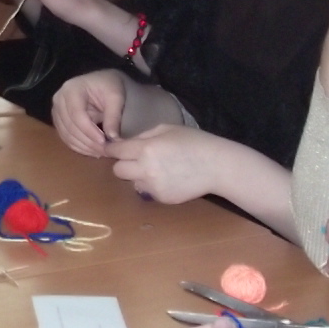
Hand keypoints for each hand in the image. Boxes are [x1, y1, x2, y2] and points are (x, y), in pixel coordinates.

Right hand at [51, 70, 127, 155]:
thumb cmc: (109, 86)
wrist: (101, 82)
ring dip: (84, 147)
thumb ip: (114, 116)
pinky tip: (92, 151)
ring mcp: (56, 111)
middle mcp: (59, 100)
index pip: (77, 115)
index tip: (104, 142)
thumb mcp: (116, 97)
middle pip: (70, 127)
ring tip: (101, 152)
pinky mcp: (58, 121)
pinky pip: (66, 138)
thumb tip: (113, 138)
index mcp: (71, 89)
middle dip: (88, 142)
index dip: (89, 131)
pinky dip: (79, 147)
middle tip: (105, 151)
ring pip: (67, 135)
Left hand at [105, 125, 219, 203]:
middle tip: (134, 160)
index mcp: (145, 149)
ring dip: (138, 176)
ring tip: (156, 169)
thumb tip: (127, 143)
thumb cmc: (194, 142)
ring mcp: (153, 186)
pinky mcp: (161, 198)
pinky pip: (147, 191)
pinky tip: (168, 178)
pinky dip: (152, 186)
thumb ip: (144, 136)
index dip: (112, 149)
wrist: (217, 166)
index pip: (116, 151)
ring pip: (132, 182)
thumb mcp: (167, 129)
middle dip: (123, 164)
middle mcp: (145, 169)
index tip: (111, 149)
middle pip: (117, 171)